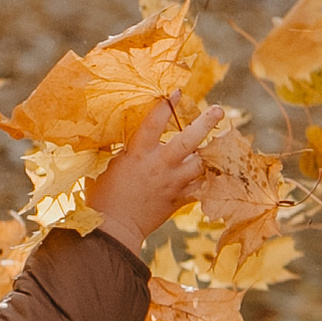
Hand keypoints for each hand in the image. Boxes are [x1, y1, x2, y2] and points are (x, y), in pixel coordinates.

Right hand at [92, 98, 224, 254]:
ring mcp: (172, 183)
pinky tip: (207, 174)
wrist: (113, 229)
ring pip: (199, 164)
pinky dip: (203, 180)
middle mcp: (159, 165)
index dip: (167, 105)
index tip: (177, 90)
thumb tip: (127, 136)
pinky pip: (198, 187)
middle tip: (219, 110)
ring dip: (204, 154)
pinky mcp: (178, 200)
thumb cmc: (102, 197)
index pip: (155, 122)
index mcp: (138, 154)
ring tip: (210, 145)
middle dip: (206, 123)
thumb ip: (123, 150)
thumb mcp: (107, 166)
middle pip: (189, 140)